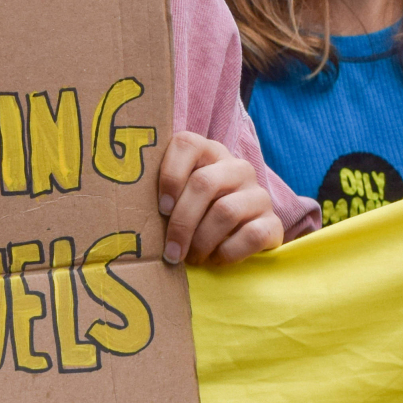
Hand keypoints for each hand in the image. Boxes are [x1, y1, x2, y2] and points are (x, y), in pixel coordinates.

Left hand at [157, 131, 282, 263]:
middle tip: (171, 251)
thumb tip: (128, 211)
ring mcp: (258, 194)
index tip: (160, 208)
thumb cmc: (196, 219)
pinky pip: (251, 235)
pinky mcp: (273, 222)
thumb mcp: (178, 201)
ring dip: (202, 242)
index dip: (170, 175)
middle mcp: (237, 167)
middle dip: (182, 222)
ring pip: (225, 211)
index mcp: (209, 153)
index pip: (186, 143)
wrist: (242, 240)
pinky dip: (227, 253)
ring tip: (191, 258)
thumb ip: (160, 195)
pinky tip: (216, 259)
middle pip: (204, 183)